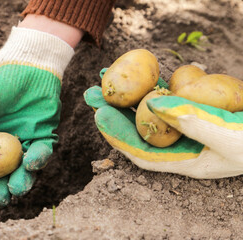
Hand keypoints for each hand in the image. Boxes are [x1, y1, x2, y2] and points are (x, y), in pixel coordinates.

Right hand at [0, 26, 73, 205]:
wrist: (32, 62)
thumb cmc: (2, 78)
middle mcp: (4, 141)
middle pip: (1, 172)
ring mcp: (25, 139)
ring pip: (22, 168)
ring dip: (19, 181)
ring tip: (14, 190)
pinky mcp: (44, 134)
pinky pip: (42, 152)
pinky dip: (37, 160)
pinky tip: (30, 162)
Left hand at [84, 72, 242, 178]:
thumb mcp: (230, 138)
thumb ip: (193, 123)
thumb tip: (153, 105)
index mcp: (184, 162)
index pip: (140, 152)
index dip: (117, 135)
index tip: (98, 115)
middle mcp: (180, 146)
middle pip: (138, 131)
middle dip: (114, 113)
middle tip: (92, 95)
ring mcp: (186, 128)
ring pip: (149, 113)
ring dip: (128, 97)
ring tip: (107, 80)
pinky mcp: (195, 111)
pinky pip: (168, 100)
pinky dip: (154, 87)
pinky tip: (141, 75)